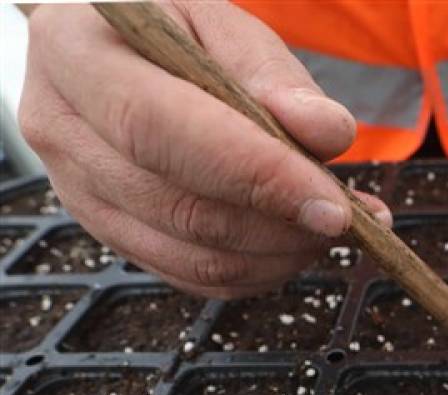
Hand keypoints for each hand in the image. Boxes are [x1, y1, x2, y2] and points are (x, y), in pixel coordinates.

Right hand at [19, 2, 389, 298]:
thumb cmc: (173, 31)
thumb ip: (273, 74)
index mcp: (74, 53)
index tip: (331, 205)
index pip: (160, 129)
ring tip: (331, 227)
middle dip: (277, 224)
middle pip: (179, 206)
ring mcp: (78, 194)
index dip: (253, 174)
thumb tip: (326, 132)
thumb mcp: (220, 23)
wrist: (121, 55)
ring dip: (277, 255)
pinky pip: (191, 276)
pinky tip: (297, 244)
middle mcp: (60, 130)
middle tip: (346, 218)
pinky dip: (257, 272)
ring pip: (189, 255)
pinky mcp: (112, 234)